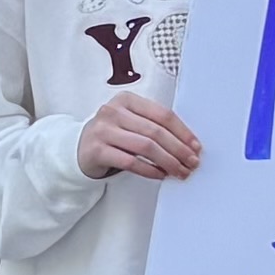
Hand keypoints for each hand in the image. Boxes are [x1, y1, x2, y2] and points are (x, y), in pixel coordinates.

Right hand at [74, 91, 200, 183]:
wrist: (78, 148)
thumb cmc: (112, 134)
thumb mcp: (130, 121)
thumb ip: (153, 125)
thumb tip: (187, 144)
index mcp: (127, 100)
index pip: (162, 114)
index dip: (183, 132)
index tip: (196, 146)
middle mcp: (113, 112)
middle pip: (155, 132)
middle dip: (179, 150)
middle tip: (192, 163)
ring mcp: (103, 131)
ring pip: (145, 147)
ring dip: (168, 161)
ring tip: (180, 171)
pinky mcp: (97, 150)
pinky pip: (130, 162)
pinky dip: (150, 170)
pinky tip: (160, 175)